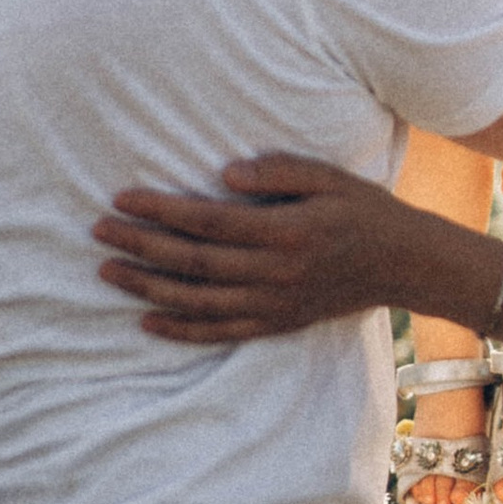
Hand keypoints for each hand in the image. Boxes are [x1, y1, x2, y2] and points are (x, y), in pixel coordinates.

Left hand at [93, 154, 428, 340]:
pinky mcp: (277, 323)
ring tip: (108, 272)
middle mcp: (275, 272)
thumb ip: (279, 171)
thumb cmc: (363, 209)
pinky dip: (181, 330)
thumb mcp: (329, 176)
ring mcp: (274, 304)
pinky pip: (220, 332)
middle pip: (192, 262)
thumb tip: (225, 174)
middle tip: (98, 232)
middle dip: (140, 246)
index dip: (160, 210)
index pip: (207, 222)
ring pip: (198, 301)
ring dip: (147, 288)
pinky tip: (147, 320)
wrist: (404, 264)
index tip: (121, 199)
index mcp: (285, 230)